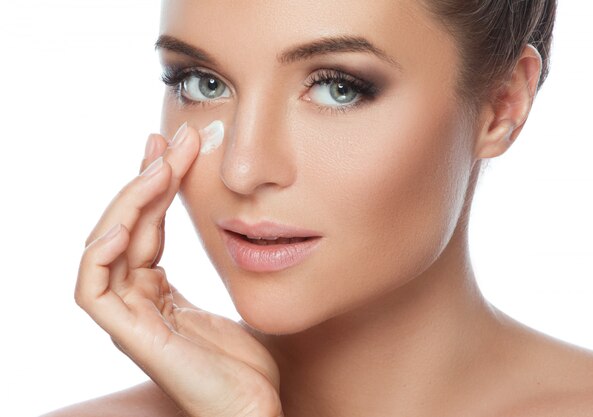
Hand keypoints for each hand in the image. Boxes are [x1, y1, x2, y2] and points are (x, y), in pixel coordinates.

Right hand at [76, 124, 283, 416]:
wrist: (254, 409)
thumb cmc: (246, 362)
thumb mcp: (230, 295)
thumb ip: (214, 260)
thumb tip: (221, 216)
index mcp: (156, 291)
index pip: (145, 225)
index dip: (155, 183)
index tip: (174, 145)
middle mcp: (137, 300)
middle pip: (125, 227)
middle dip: (145, 179)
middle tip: (170, 141)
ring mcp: (131, 319)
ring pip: (106, 248)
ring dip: (129, 203)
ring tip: (158, 168)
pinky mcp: (132, 337)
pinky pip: (95, 289)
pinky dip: (101, 252)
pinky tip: (126, 222)